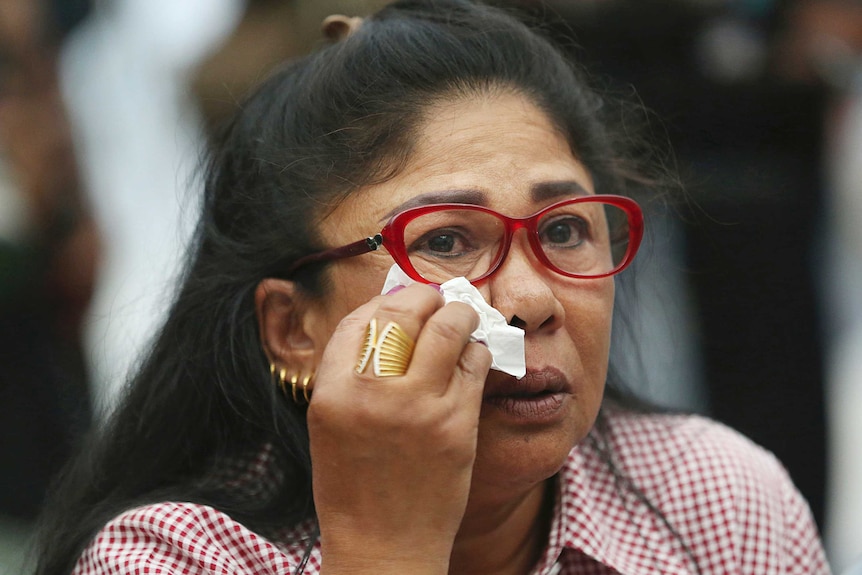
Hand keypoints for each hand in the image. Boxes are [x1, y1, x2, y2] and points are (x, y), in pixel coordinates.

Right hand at [307, 284, 491, 573]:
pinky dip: (477, 352)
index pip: (360, 320)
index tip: (403, 298)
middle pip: (405, 312)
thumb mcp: (331, 424)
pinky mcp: (457, 424)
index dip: (386, 300)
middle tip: (439, 298)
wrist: (384, 546)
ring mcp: (419, 408)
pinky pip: (475, 364)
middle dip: (427, 295)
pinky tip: (472, 358)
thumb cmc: (354, 486)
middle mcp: (373, 394)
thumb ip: (351, 372)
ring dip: (460, 315)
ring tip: (463, 319)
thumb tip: (389, 316)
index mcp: (332, 393)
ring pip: (450, 328)